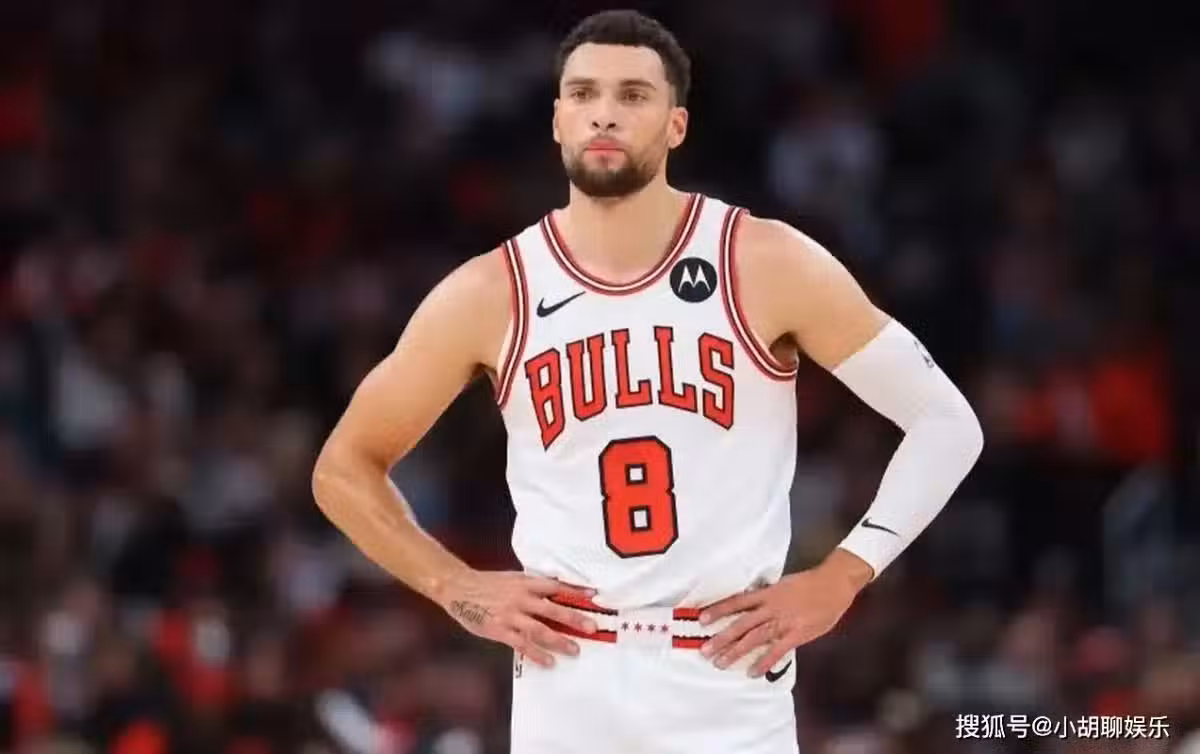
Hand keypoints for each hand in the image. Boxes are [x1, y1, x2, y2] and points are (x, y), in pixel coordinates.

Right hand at [439, 570, 598, 668]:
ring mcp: (511, 615)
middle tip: (591, 627)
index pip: (555, 587)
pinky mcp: (500, 630)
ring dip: (559, 640)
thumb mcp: (512, 578)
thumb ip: (531, 587)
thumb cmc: (487, 584)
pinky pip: (522, 644)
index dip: (575, 591)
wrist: (459, 588)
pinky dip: (536, 653)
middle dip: (574, 619)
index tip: (593, 596)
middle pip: (553, 609)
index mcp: (525, 583)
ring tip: (575, 650)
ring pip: (540, 630)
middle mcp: (521, 598)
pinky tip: (548, 662)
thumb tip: (554, 592)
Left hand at [697, 550, 872, 676]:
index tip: (701, 619)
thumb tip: (750, 606)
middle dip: (722, 637)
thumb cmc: (809, 584)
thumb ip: (767, 597)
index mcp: (767, 594)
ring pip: (754, 638)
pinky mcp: (797, 634)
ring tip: (720, 663)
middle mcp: (770, 607)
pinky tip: (752, 672)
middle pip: (741, 624)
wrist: (834, 583)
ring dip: (736, 651)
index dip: (718, 610)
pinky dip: (764, 662)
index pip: (737, 602)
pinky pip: (777, 651)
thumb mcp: (783, 585)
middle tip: (705, 650)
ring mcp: (783, 621)